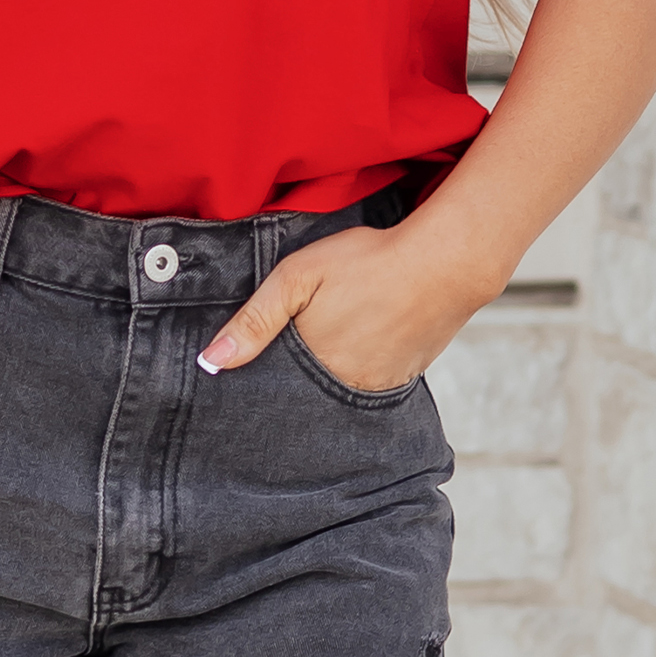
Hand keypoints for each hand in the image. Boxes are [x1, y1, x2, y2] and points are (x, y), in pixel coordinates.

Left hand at [196, 218, 491, 392]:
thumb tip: (210, 362)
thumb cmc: (367, 261)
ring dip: (326, 377)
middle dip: (293, 380)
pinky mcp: (403, 380)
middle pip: (304, 395)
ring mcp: (377, 388)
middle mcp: (342, 389)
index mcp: (311, 366)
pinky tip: (360, 342)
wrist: (445, 262)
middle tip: (298, 349)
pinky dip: (358, 370)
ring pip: (335, 392)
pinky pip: (368, 386)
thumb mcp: (297, 276)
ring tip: (332, 340)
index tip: (251, 373)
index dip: (260, 380)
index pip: (273, 391)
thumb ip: (254, 320)